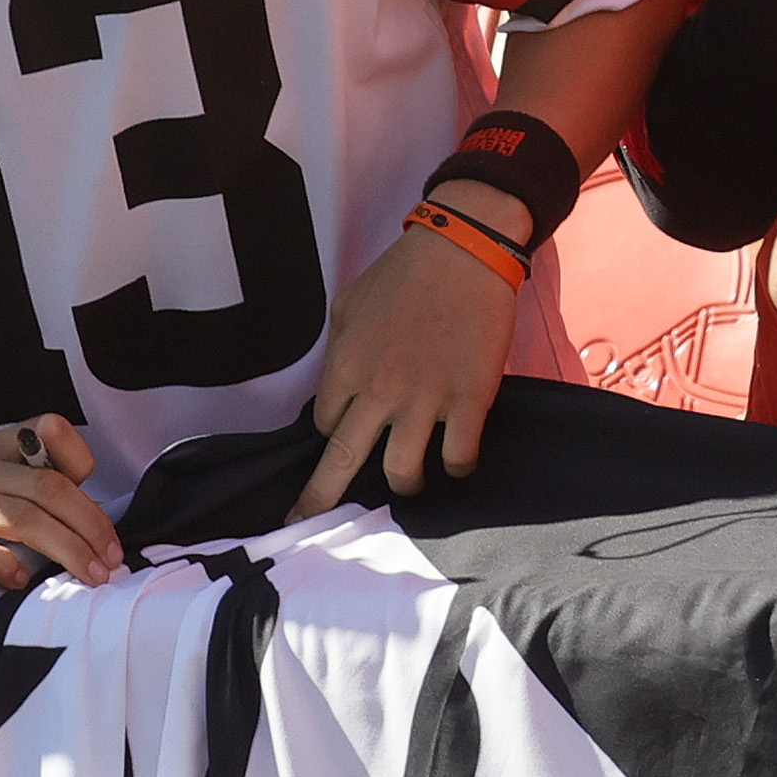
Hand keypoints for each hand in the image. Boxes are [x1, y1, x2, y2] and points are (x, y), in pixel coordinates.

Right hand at [0, 417, 124, 591]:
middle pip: (49, 488)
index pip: (48, 431)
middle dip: (91, 525)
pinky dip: (6, 566)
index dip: (80, 460)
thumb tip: (89, 522)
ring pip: (22, 518)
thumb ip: (27, 487)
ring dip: (67, 550)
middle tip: (113, 560)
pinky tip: (22, 581)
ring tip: (92, 576)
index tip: (100, 504)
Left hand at [299, 197, 522, 512]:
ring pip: (403, 471)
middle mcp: (379, 391)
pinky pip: (459, 456)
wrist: (463, 252)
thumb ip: (338, 351)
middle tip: (306, 524)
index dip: (333, 434)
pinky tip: (458, 463)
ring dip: (405, 484)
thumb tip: (339, 384)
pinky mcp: (469, 400)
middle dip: (320, 500)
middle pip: (343, 461)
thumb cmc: (403, 273)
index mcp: (345, 366)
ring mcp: (426, 400)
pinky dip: (457, 467)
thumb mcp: (347, 305)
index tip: (344, 436)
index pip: (325, 426)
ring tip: (412, 482)